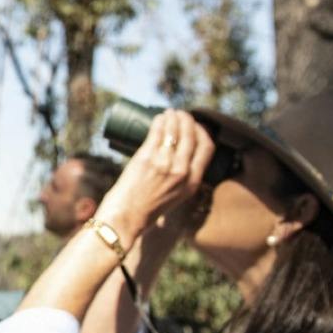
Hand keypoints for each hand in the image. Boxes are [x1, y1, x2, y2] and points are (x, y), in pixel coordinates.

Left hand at [95, 109, 214, 241]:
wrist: (125, 219)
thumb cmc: (145, 210)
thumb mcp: (175, 197)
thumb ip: (180, 181)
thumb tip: (177, 163)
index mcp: (193, 182)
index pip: (207, 148)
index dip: (202, 132)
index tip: (195, 126)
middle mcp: (182, 171)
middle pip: (192, 135)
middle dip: (188, 120)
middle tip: (181, 114)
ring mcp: (165, 163)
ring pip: (175, 130)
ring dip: (174, 117)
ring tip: (170, 113)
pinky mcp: (146, 158)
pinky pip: (157, 131)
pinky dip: (160, 121)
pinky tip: (159, 116)